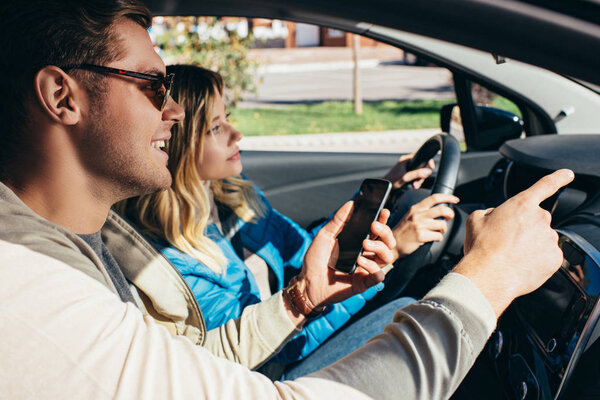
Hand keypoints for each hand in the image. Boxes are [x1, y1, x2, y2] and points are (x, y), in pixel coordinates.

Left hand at [297, 201, 395, 308]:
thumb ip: (338, 221)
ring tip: (364, 243)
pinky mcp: (364, 283)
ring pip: (387, 257)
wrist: (306, 282)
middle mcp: (366, 254)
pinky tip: (360, 261)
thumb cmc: (315, 259)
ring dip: (379, 247)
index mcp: (359, 242)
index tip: (383, 211)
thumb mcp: (325, 235)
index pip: (377, 231)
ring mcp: (366, 269)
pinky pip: (378, 275)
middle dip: (385, 232)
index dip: (383, 221)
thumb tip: (351, 204)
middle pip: (387, 242)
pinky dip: (373, 267)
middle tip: (373, 226)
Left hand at [383, 153, 434, 188]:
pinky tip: (414, 185)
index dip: (427, 162)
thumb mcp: (405, 178)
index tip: (431, 167)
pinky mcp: (408, 174)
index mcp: (406, 159)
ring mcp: (408, 168)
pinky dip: (417, 181)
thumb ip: (416, 174)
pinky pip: (416, 176)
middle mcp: (408, 162)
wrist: (385, 188)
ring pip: (420, 172)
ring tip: (415, 185)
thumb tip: (428, 171)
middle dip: (422, 175)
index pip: (421, 157)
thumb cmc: (391, 182)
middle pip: (422, 166)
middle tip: (419, 182)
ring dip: (419, 179)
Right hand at [391, 193, 458, 259]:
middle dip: (450, 214)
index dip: (447, 197)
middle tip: (449, 218)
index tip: (456, 199)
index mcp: (415, 208)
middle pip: (442, 210)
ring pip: (442, 225)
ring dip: (443, 229)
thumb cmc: (403, 231)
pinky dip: (438, 238)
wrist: (393, 245)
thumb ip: (422, 211)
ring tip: (438, 232)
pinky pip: (438, 236)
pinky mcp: (421, 236)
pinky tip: (432, 238)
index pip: (434, 198)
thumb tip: (440, 210)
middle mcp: (417, 215)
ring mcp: (419, 225)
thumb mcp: (410, 216)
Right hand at [453, 169, 574, 316]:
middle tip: (506, 242)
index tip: (568, 174)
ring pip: (542, 239)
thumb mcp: (475, 219)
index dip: (558, 178)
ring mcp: (550, 239)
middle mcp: (540, 219)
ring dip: (530, 245)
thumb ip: (490, 212)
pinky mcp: (555, 259)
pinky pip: (547, 257)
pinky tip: (520, 265)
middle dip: (524, 228)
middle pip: (536, 220)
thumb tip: (495, 216)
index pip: (545, 185)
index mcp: (521, 204)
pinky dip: (536, 260)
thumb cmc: (481, 248)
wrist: (488, 276)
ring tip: (510, 256)